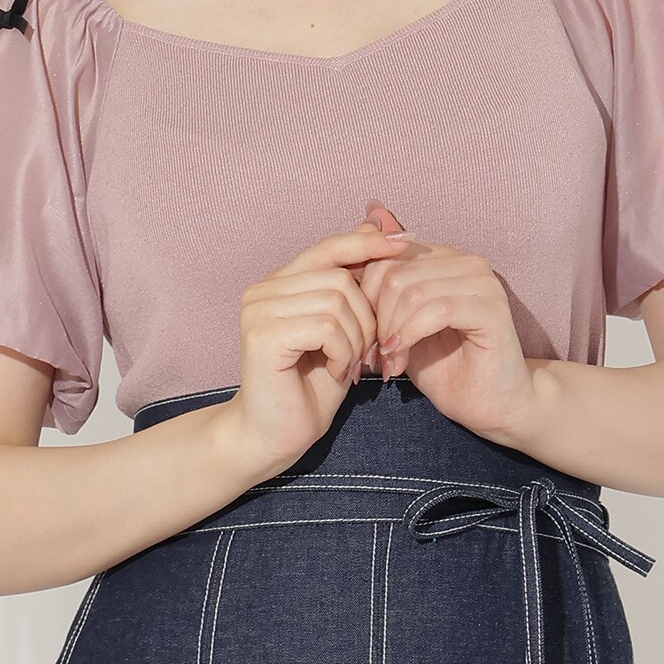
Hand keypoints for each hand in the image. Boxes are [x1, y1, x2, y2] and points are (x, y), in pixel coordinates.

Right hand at [232, 222, 412, 471]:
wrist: (274, 438)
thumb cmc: (310, 387)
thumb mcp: (342, 330)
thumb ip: (353, 285)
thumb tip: (374, 225)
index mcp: (278, 282)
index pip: (328, 248)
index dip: (367, 244)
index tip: (405, 244)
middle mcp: (262, 290)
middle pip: (340, 278)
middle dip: (367, 316)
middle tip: (365, 353)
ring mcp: (258, 310)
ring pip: (337, 301)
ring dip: (356, 339)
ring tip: (348, 364)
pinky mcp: (262, 335)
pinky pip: (326, 326)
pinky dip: (343, 351)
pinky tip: (335, 371)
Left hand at [353, 201, 538, 441]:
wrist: (493, 407)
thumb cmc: (447, 367)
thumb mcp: (401, 326)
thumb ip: (382, 292)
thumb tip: (360, 236)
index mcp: (444, 258)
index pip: (386, 254)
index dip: (364, 295)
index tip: (362, 335)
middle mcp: (466, 262)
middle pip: (396, 272)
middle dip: (376, 317)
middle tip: (374, 354)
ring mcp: (483, 282)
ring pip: (413, 290)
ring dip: (392, 331)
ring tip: (390, 361)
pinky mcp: (492, 309)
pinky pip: (438, 310)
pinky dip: (411, 335)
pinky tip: (401, 357)